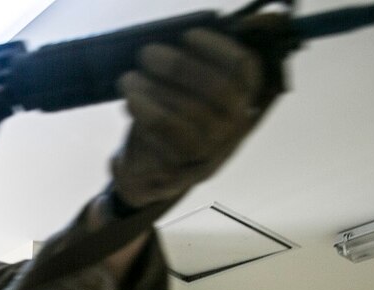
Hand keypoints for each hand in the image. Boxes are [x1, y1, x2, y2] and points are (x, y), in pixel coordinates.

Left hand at [110, 27, 270, 207]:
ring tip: (128, 78)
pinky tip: (129, 99)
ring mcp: (210, 150)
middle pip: (216, 89)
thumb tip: (197, 31)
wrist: (150, 173)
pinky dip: (145, 111)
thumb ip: (196, 64)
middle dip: (178, 66)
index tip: (187, 36)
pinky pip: (166, 133)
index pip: (245, 69)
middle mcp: (233, 127)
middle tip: (146, 53)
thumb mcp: (188, 93)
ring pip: (188, 111)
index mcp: (243, 100)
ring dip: (153, 88)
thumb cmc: (171, 121)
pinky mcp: (182, 166)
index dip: (218, 48)